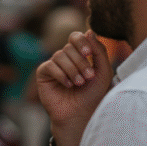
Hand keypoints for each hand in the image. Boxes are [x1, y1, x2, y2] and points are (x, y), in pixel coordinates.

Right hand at [35, 30, 118, 145]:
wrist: (80, 115)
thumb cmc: (93, 95)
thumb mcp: (103, 72)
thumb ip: (100, 51)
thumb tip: (89, 31)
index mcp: (79, 54)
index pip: (76, 37)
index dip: (82, 42)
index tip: (89, 54)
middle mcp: (65, 57)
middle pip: (70, 46)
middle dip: (81, 62)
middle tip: (88, 77)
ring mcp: (54, 65)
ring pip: (60, 55)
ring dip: (72, 70)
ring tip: (79, 84)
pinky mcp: (43, 74)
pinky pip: (50, 65)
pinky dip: (61, 75)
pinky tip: (68, 85)